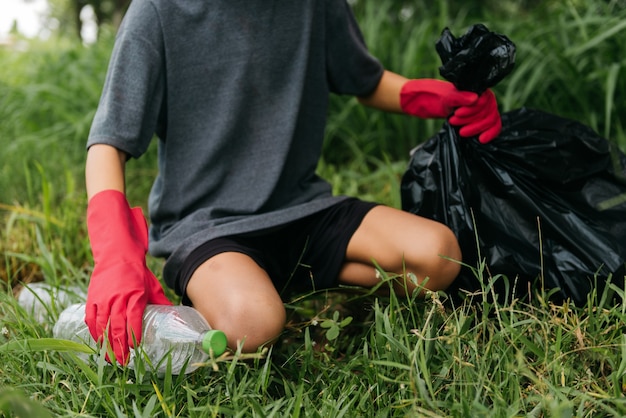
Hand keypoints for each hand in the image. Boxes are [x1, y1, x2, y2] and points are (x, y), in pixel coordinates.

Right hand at [85, 190, 171, 364]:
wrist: (117, 252)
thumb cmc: (137, 271)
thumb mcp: (152, 284)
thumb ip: (159, 301)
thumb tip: (171, 315)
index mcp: (134, 295)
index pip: (133, 320)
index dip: (133, 337)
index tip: (135, 349)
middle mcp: (117, 298)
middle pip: (116, 328)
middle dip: (119, 347)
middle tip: (122, 362)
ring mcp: (102, 299)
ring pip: (102, 326)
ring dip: (105, 344)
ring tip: (110, 358)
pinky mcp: (92, 298)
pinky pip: (91, 319)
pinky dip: (94, 331)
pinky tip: (98, 341)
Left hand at [449, 89, 500, 143]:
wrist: (450, 108)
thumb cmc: (450, 101)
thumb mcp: (449, 98)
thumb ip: (459, 97)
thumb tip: (474, 98)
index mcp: (481, 91)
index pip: (481, 102)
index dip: (470, 110)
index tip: (457, 113)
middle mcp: (489, 99)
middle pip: (486, 113)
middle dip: (469, 120)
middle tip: (453, 122)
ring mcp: (492, 110)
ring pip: (490, 121)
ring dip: (475, 128)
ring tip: (461, 131)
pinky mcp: (491, 121)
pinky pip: (496, 127)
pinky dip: (490, 134)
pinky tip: (481, 140)